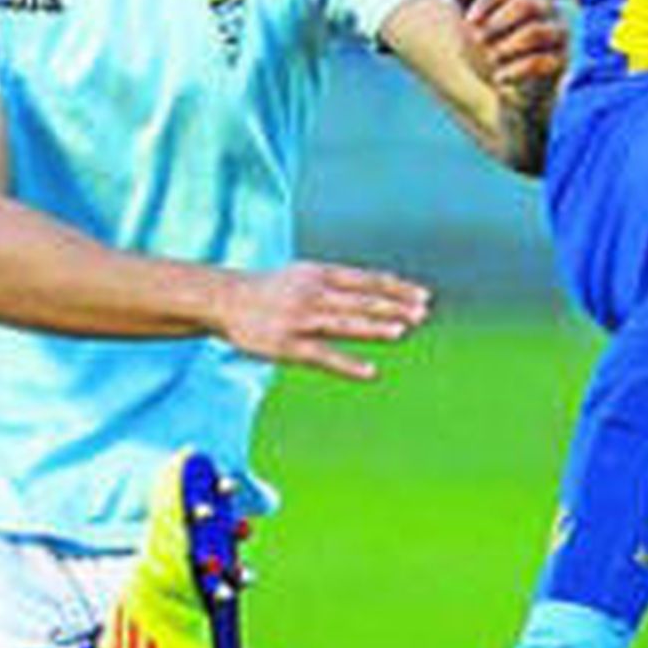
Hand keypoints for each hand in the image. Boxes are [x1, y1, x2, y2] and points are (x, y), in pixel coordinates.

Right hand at [218, 260, 429, 381]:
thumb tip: (384, 283)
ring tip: (402, 332)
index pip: (366, 280)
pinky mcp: (287, 347)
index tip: (423, 296)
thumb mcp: (306, 274)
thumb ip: (341, 281)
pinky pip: (323, 356)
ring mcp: (300, 320)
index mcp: (319, 274)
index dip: (396, 288)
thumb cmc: (272, 289)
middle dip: (393, 307)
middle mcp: (312, 294)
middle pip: (359, 300)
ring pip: (343, 324)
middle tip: (423, 314)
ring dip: (373, 327)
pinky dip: (348, 364)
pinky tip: (371, 373)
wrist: (224, 300)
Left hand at [454, 0, 567, 100]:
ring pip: (535, 33)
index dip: (487, 2)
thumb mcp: (475, 22)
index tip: (469, 21)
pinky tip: (499, 78)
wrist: (510, 83)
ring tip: (491, 59)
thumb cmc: (492, 44)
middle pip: (524, 5)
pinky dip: (514, 71)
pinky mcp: (559, 62)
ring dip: (505, 46)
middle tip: (478, 39)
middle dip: (496, 23)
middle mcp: (548, 10)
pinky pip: (539, 62)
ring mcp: (558, 36)